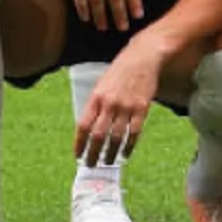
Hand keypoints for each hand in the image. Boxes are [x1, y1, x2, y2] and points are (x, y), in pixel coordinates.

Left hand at [72, 40, 162, 165]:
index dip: (79, 143)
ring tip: (108, 162)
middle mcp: (109, 103)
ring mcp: (126, 106)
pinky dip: (129, 146)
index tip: (77, 155)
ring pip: (115, 137)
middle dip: (93, 153)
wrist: (143, 56)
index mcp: (96, 97)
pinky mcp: (142, 108)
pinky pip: (134, 132)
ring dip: (110, 153)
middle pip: (98, 135)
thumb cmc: (121, 70)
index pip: (83, 126)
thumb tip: (91, 129)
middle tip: (91, 165)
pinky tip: (125, 154)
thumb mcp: (102, 84)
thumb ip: (97, 105)